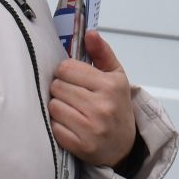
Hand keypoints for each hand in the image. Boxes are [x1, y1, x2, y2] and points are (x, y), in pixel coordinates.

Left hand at [50, 31, 136, 168]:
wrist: (124, 146)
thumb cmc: (116, 107)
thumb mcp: (116, 77)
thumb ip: (102, 53)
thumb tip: (90, 33)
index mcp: (110, 85)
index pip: (67, 68)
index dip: (66, 72)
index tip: (73, 78)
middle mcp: (102, 106)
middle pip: (57, 86)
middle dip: (61, 89)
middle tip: (73, 96)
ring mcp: (91, 128)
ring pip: (53, 106)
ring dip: (58, 107)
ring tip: (72, 110)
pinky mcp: (81, 146)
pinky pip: (54, 127)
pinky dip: (58, 126)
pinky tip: (71, 125)